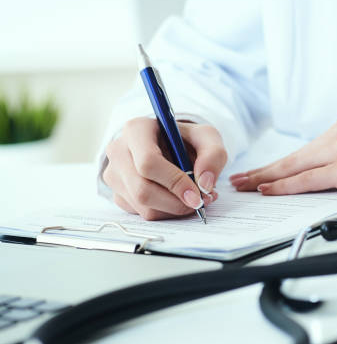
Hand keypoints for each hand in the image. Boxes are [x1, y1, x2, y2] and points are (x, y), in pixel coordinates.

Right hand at [102, 117, 226, 219]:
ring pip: (143, 206)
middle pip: (142, 189)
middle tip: (199, 202)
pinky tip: (178, 199)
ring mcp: (114, 175)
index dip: (174, 182)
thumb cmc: (186, 140)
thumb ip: (213, 155)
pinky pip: (142, 213)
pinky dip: (166, 212)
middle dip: (176, 202)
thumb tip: (204, 184)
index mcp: (136, 130)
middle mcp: (118, 151)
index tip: (196, 194)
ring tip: (193, 198)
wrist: (172, 146)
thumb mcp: (207, 137)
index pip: (148, 162)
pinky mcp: (118, 194)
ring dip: (174, 209)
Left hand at [230, 116, 336, 194]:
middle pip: (291, 158)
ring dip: (265, 178)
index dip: (279, 164)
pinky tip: (268, 190)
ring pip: (294, 167)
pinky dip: (285, 185)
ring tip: (244, 186)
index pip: (303, 151)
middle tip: (238, 178)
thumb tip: (333, 173)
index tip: (260, 171)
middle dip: (262, 170)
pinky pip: (309, 179)